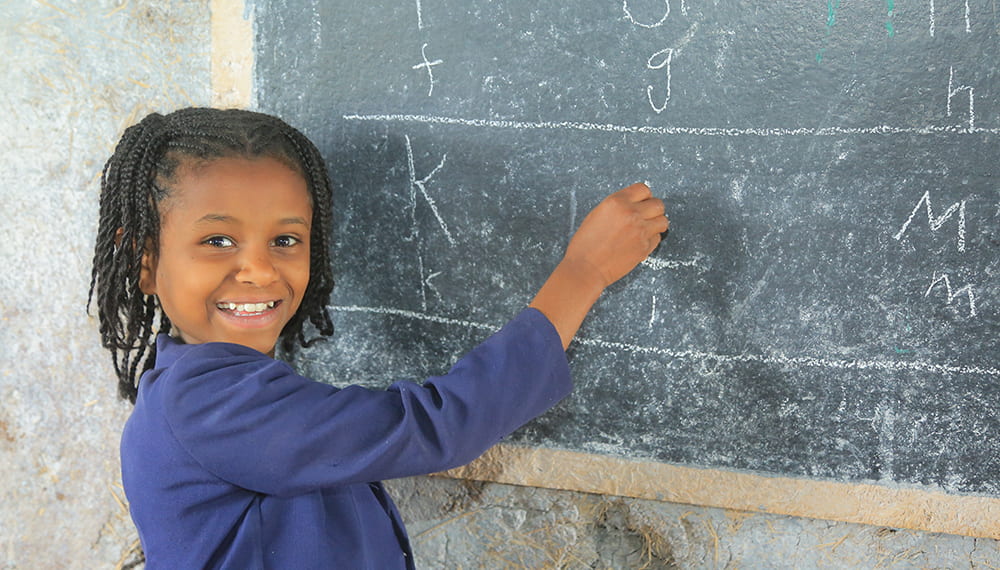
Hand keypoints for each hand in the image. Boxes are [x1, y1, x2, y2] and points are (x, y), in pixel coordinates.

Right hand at [529, 183, 668, 348]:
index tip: (642, 202)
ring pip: (663, 221)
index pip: (643, 189)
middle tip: (646, 217)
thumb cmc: (586, 244)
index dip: (644, 196)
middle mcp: (631, 213)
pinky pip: (657, 238)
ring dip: (656, 224)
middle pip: (658, 204)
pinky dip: (652, 239)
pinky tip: (639, 242)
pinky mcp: (644, 247)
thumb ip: (618, 206)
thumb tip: (635, 204)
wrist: (585, 268)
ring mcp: (640, 231)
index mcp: (616, 202)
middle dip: (653, 210)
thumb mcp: (597, 214)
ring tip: (646, 229)